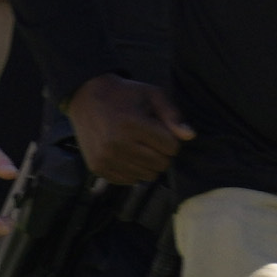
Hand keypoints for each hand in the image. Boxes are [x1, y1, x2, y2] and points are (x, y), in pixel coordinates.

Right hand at [67, 75, 195, 183]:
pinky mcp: (97, 168)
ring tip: (137, 145)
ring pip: (148, 175)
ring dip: (149, 163)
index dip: (171, 139)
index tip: (160, 129)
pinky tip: (126, 154)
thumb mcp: (152, 95)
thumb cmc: (124, 95)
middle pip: (161, 164)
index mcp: (131, 124)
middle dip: (162, 152)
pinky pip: (130, 181)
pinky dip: (134, 170)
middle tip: (150, 139)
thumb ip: (173, 115)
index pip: (171, 148)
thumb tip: (190, 136)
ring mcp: (105, 158)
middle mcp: (116, 144)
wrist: (85, 97)